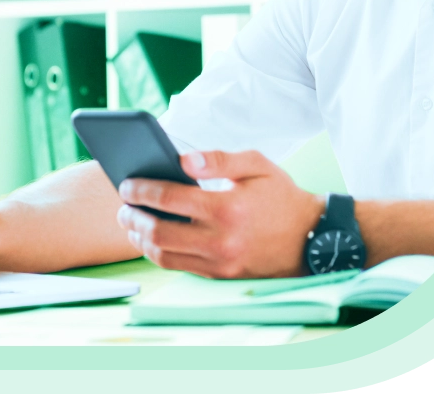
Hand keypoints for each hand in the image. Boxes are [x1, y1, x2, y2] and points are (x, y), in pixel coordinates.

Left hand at [116, 150, 323, 278]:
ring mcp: (220, 262)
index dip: (141, 189)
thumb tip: (181, 159)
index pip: (169, 197)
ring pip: (164, 256)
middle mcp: (221, 239)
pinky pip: (179, 267)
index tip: (126, 183)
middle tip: (122, 205)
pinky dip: (158, 253)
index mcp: (227, 207)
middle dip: (133, 216)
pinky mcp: (220, 276)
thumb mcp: (257, 164)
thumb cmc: (280, 196)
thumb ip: (218, 158)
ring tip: (131, 223)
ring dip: (140, 239)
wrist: (311, 238)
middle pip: (159, 231)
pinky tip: (151, 238)